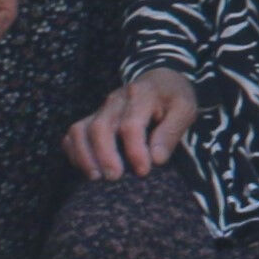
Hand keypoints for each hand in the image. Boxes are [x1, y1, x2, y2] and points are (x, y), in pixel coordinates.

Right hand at [65, 70, 197, 180]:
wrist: (160, 81)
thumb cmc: (173, 99)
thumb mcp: (185, 109)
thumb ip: (172, 132)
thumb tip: (156, 158)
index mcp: (142, 95)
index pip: (131, 124)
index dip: (135, 150)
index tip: (143, 171)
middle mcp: (116, 100)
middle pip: (101, 127)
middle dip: (105, 155)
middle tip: (114, 177)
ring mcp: (101, 109)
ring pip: (81, 129)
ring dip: (85, 155)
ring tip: (96, 177)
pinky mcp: (92, 118)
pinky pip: (74, 134)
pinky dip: (75, 152)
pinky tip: (88, 169)